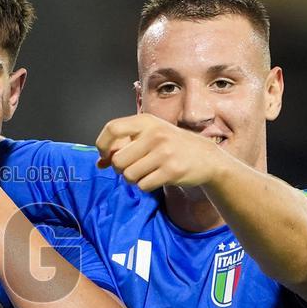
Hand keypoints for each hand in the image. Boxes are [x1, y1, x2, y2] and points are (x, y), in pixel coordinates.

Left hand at [95, 113, 228, 191]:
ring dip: (132, 179)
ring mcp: (164, 152)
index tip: (106, 154)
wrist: (206, 157)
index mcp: (146, 122)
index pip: (112, 128)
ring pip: (128, 175)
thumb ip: (122, 147)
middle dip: (119, 169)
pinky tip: (155, 178)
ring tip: (145, 172)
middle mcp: (155, 134)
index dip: (103, 145)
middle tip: (130, 168)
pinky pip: (143, 185)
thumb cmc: (170, 146)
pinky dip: (145, 186)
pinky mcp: (172, 171)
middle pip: (118, 160)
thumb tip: (100, 163)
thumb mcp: (147, 138)